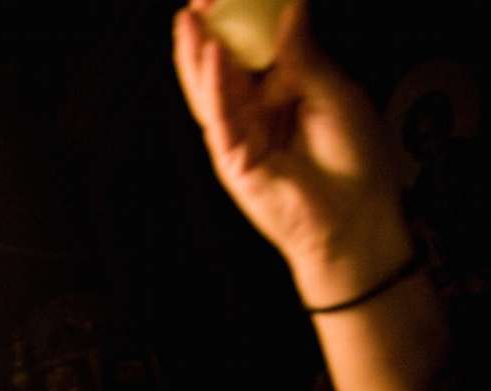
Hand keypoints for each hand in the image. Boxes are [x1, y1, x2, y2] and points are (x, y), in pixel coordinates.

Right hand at [174, 0, 410, 300]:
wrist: (354, 217)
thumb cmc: (352, 161)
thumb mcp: (334, 93)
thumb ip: (304, 55)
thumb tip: (291, 8)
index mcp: (279, 93)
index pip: (249, 49)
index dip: (236, 20)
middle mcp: (253, 112)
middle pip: (221, 65)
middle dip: (206, 31)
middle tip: (198, 0)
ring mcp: (238, 135)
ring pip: (209, 89)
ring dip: (196, 54)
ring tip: (189, 19)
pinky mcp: (233, 158)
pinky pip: (220, 116)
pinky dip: (214, 85)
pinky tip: (210, 55)